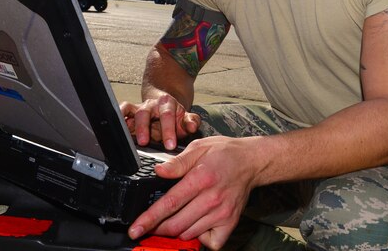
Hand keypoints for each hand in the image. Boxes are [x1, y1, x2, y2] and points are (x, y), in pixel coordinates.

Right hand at [120, 94, 199, 149]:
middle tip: (145, 143)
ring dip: (129, 124)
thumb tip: (193, 126)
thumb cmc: (175, 116)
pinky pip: (122, 110)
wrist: (165, 105)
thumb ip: (191, 122)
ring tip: (128, 139)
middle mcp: (152, 104)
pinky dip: (118, 116)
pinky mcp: (130, 112)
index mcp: (167, 104)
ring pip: (131, 110)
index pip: (167, 116)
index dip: (168, 131)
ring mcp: (139, 107)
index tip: (170, 145)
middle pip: (145, 112)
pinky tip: (116, 128)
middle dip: (144, 128)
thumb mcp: (186, 119)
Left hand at [127, 136, 262, 249]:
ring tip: (175, 218)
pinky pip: (210, 242)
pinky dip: (199, 238)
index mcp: (201, 178)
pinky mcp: (230, 222)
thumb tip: (158, 171)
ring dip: (176, 231)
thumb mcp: (199, 147)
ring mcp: (222, 213)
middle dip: (158, 228)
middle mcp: (212, 198)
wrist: (252, 161)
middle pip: (176, 224)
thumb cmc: (224, 153)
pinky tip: (196, 225)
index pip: (169, 203)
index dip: (149, 218)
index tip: (135, 229)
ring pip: (189, 234)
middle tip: (151, 224)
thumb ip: (177, 162)